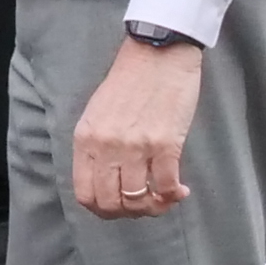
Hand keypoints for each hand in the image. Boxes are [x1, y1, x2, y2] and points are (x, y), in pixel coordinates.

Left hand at [71, 33, 201, 217]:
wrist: (159, 52)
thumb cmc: (131, 79)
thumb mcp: (98, 112)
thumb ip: (97, 145)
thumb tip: (108, 181)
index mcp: (86, 138)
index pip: (85, 193)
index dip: (102, 209)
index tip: (119, 207)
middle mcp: (106, 146)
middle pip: (110, 203)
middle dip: (129, 213)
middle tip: (144, 205)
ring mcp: (135, 146)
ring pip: (139, 200)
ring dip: (154, 207)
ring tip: (164, 199)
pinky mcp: (165, 144)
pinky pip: (167, 187)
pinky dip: (174, 195)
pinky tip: (181, 190)